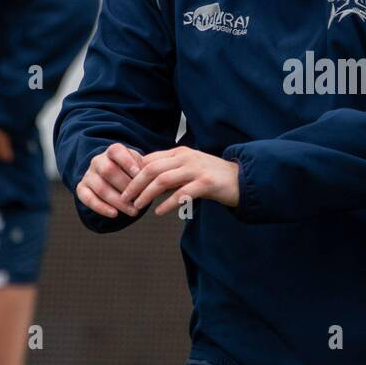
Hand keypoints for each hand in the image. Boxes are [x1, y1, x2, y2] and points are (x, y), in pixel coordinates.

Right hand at [76, 142, 143, 217]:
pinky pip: (87, 198)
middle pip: (108, 171)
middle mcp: (98, 161)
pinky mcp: (81, 188)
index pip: (116, 151)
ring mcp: (88, 175)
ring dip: (118, 202)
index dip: (127, 162)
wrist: (111, 177)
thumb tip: (151, 178)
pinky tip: (115, 214)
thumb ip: (143, 168)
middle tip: (140, 199)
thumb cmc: (130, 171)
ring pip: (100, 187)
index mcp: (112, 151)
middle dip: (125, 186)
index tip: (139, 174)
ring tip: (134, 212)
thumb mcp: (138, 164)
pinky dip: (101, 208)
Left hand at [121, 147, 239, 215]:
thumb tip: (146, 185)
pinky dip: (168, 203)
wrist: (242, 179)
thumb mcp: (189, 169)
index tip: (123, 187)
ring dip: (146, 194)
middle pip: (152, 169)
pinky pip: (182, 193)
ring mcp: (196, 169)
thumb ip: (170, 173)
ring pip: (163, 179)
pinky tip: (159, 212)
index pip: (150, 159)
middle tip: (124, 198)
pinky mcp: (207, 183)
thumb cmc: (212, 177)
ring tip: (137, 206)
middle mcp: (186, 158)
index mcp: (179, 153)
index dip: (133, 173)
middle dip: (134, 184)